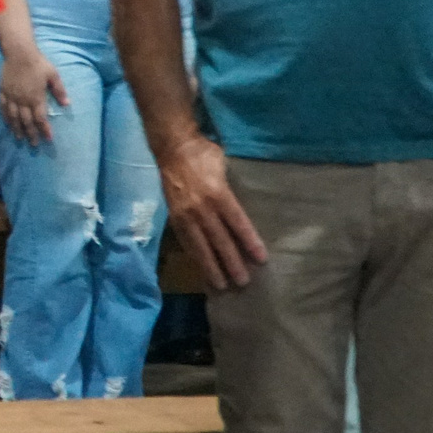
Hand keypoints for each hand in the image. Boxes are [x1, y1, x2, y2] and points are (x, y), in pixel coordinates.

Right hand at [0, 45, 68, 143]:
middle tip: (34, 144)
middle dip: (31, 134)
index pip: (41, 118)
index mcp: (36, 97)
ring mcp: (12, 97)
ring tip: (19, 138)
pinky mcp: (3, 92)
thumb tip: (67, 104)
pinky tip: (8, 123)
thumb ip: (59, 91)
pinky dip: (6, 118)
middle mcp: (23, 100)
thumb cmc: (38, 63)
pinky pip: (3, 108)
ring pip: (13, 117)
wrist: (19, 53)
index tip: (48, 139)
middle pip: (26, 121)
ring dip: (17, 129)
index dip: (45, 130)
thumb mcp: (53, 75)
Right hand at [159, 134, 266, 290]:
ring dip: (211, 266)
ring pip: (200, 245)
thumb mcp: (224, 166)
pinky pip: (186, 241)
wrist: (171, 147)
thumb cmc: (203, 153)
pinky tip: (201, 268)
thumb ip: (231, 188)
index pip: (237, 223)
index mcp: (217, 193)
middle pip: (219, 240)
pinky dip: (194, 256)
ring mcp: (185, 214)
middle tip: (243, 282)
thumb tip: (239, 205)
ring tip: (221, 284)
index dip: (249, 242)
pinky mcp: (174, 217)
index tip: (260, 259)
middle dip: (231, 262)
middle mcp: (201, 208)